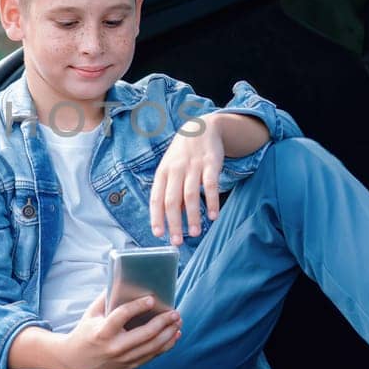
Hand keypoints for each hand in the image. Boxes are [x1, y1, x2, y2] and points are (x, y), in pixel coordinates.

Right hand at [59, 291, 180, 368]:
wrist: (75, 361)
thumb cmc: (85, 331)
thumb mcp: (91, 313)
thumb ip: (107, 297)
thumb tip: (125, 279)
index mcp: (102, 331)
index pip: (122, 316)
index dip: (138, 306)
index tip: (152, 299)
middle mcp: (114, 347)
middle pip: (144, 334)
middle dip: (162, 322)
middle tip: (174, 312)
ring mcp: (123, 359)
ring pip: (152, 347)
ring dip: (168, 334)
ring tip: (177, 321)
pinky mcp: (129, 367)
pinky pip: (152, 356)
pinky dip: (166, 345)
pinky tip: (174, 335)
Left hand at [149, 114, 224, 244]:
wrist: (201, 127)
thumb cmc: (182, 155)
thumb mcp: (171, 169)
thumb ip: (171, 192)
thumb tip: (173, 217)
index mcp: (163, 173)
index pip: (156, 198)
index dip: (156, 217)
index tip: (158, 234)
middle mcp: (175, 170)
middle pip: (172, 200)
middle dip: (174, 223)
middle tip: (177, 241)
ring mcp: (193, 166)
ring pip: (190, 195)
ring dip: (192, 216)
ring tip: (195, 233)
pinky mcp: (210, 163)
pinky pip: (211, 185)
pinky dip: (211, 201)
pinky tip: (213, 216)